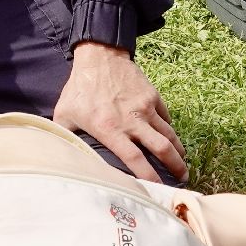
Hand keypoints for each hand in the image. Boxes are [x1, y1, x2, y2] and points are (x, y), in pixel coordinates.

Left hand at [52, 41, 186, 182]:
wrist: (99, 56)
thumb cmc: (80, 88)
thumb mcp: (64, 114)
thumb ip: (65, 137)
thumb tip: (63, 157)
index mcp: (111, 129)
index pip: (134, 159)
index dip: (148, 176)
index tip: (156, 189)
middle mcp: (132, 120)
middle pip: (162, 148)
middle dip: (176, 166)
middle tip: (182, 178)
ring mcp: (145, 107)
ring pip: (169, 134)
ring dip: (178, 151)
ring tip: (182, 163)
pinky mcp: (152, 96)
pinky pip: (165, 117)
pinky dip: (170, 130)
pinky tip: (170, 138)